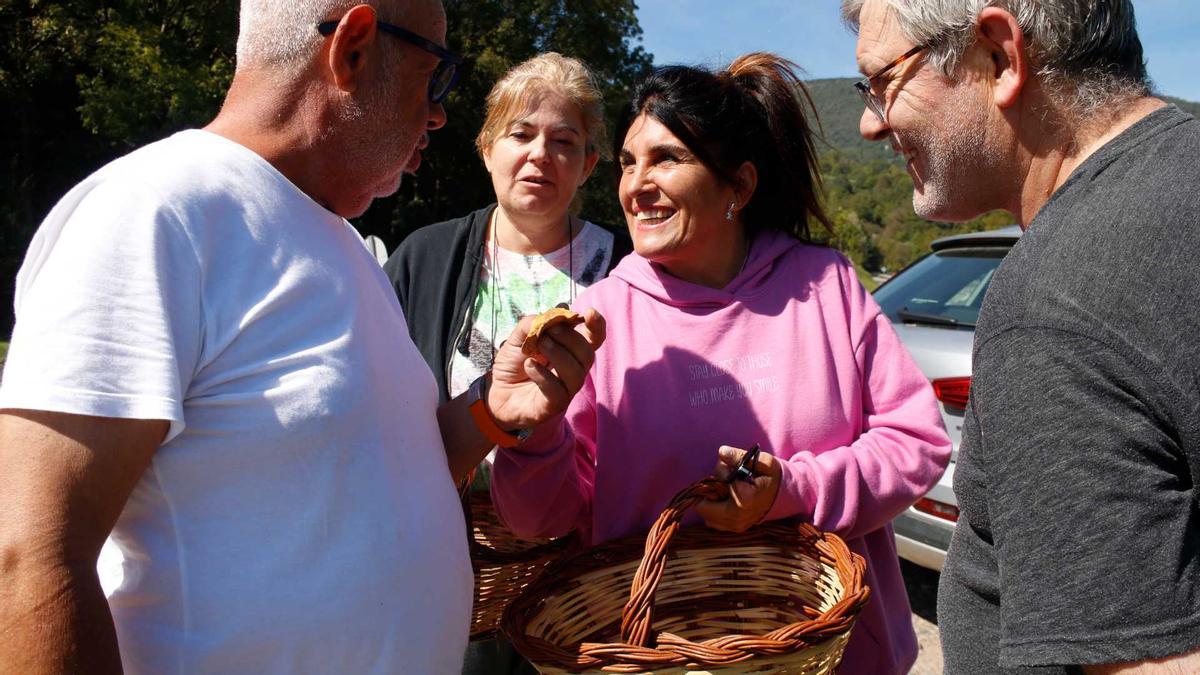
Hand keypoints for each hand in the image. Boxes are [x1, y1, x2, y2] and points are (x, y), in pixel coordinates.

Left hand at [487, 308, 604, 429]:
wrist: (495, 391)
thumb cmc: (513, 363)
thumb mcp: (519, 336)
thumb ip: (535, 322)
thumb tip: (558, 310)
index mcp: (570, 350)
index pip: (594, 339)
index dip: (597, 326)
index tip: (589, 312)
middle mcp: (573, 370)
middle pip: (587, 354)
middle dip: (570, 338)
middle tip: (548, 331)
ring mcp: (565, 389)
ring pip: (576, 372)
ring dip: (558, 354)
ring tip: (538, 345)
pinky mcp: (554, 405)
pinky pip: (558, 391)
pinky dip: (543, 375)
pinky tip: (529, 366)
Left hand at [694, 445, 781, 532]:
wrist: (785, 495)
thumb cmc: (772, 476)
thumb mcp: (762, 461)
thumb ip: (740, 456)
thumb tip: (722, 451)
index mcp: (744, 500)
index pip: (715, 483)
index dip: (720, 472)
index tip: (732, 468)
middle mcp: (737, 518)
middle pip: (703, 503)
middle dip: (710, 489)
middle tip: (725, 480)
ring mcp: (735, 526)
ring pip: (705, 513)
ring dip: (710, 501)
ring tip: (725, 490)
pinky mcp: (734, 529)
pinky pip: (712, 521)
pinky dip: (713, 510)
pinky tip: (725, 500)